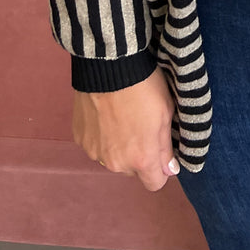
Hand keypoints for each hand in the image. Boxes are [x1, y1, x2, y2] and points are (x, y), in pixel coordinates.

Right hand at [72, 65, 179, 191]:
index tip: (161, 152)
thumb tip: (169, 171)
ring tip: (122, 116)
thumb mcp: (166, 114)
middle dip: (139, 155)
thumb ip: (166, 147)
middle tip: (141, 125)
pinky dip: (102, 135)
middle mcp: (115, 164)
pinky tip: (105, 113)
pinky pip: (96, 144)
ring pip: (112, 157)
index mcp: (140, 160)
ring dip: (118, 145)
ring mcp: (94, 152)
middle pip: (132, 170)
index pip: (154, 184)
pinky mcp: (80, 138)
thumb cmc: (144, 88)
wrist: (109, 66)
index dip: (161, 170)